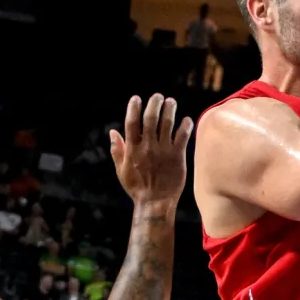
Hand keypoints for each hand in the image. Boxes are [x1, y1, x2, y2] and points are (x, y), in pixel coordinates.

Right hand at [110, 94, 193, 209]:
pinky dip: (185, 125)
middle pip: (150, 118)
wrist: (155, 203)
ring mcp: (163, 151)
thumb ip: (117, 150)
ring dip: (169, 109)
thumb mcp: (121, 170)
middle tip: (158, 96)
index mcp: (132, 150)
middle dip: (154, 103)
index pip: (131, 123)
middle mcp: (147, 147)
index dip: (133, 108)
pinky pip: (182, 136)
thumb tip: (112, 132)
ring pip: (167, 123)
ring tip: (171, 102)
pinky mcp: (177, 157)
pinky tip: (186, 119)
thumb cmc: (137, 188)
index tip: (136, 98)